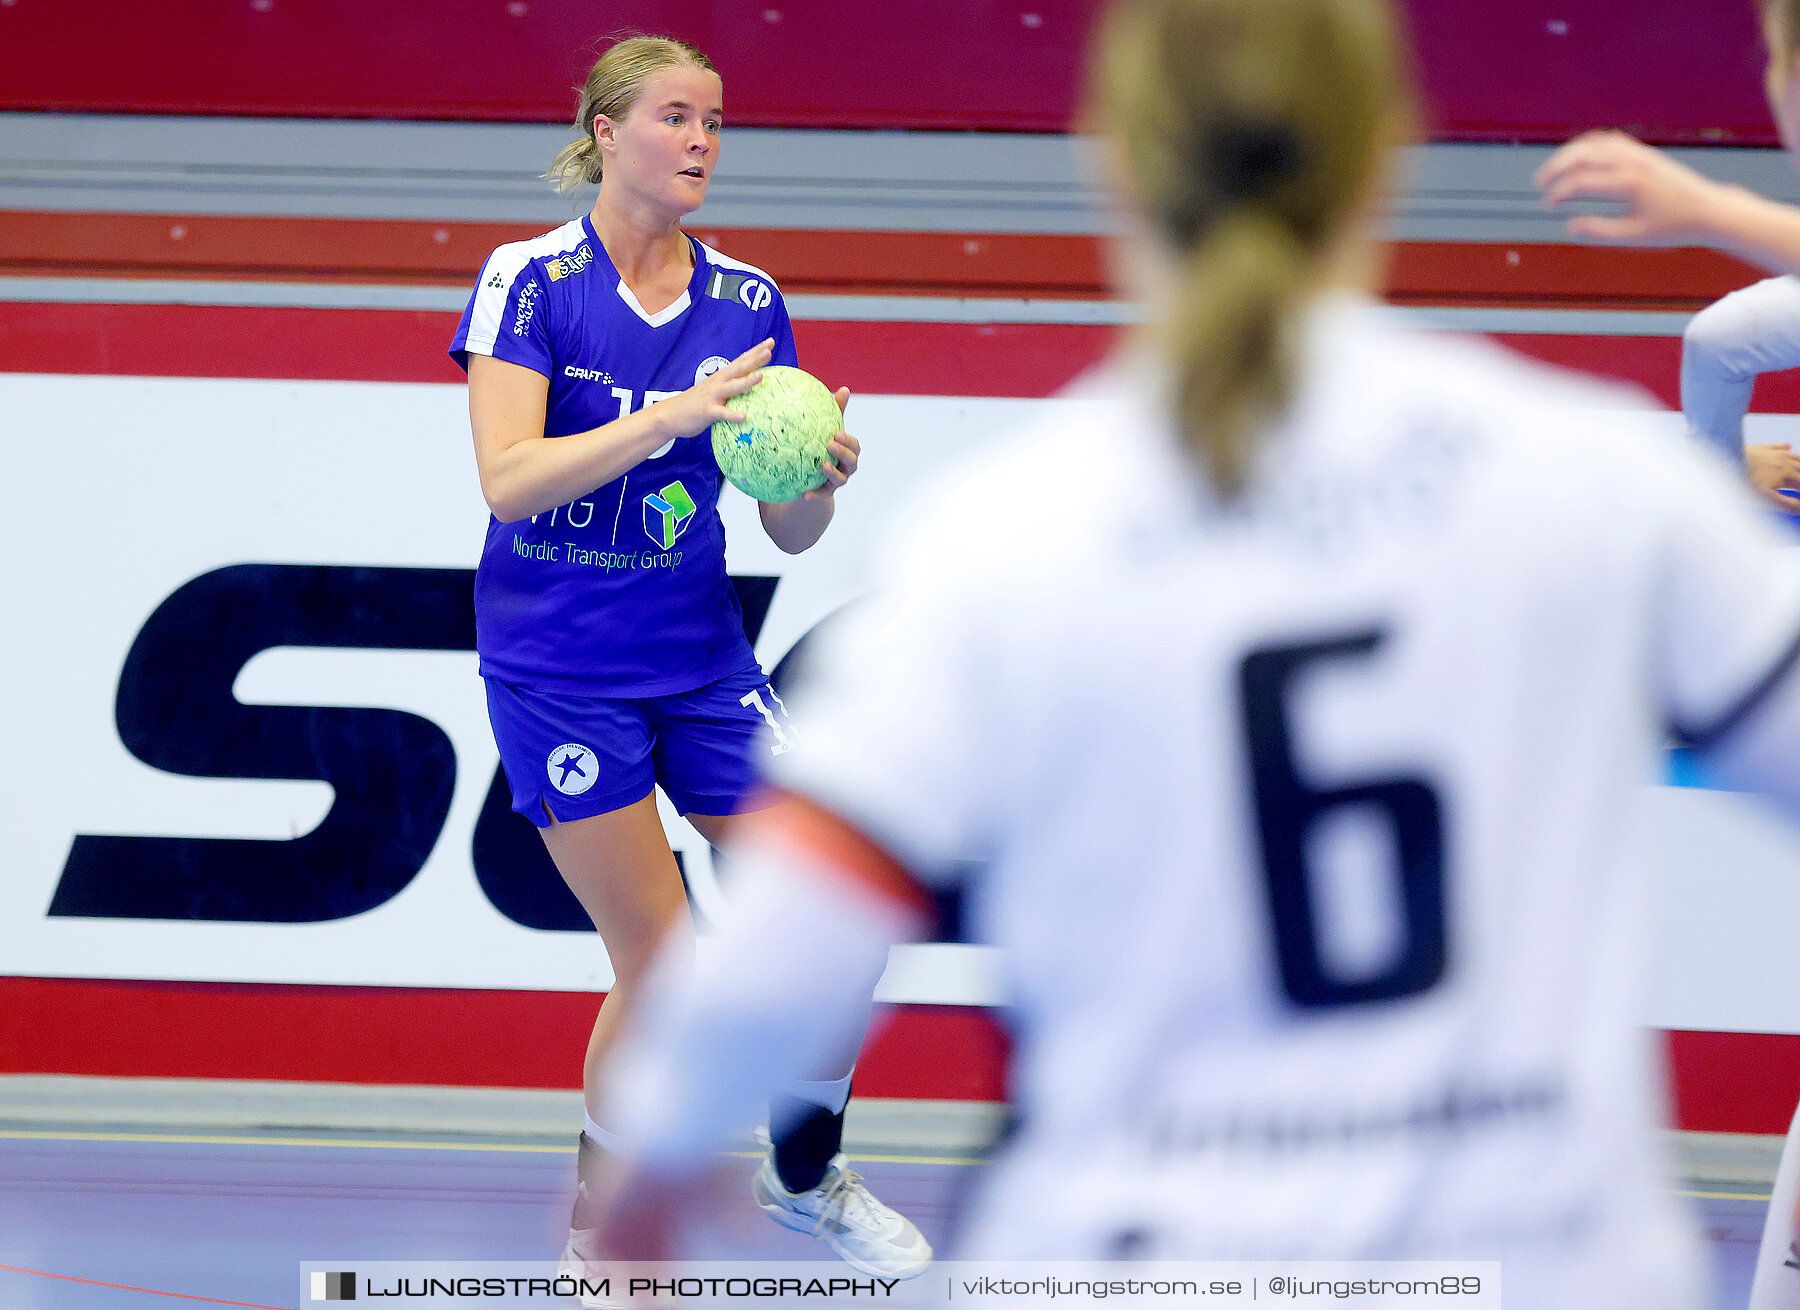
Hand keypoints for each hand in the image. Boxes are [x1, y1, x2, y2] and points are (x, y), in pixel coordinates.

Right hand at [648, 339, 774, 440]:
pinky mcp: (707, 411)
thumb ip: (730, 387)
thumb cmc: (697, 404)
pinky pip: (722, 413)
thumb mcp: (715, 391)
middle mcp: (718, 383)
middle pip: (739, 368)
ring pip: (732, 387)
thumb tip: (750, 385)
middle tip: (769, 350)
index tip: (770, 342)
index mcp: (722, 377)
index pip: (741, 361)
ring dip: (746, 382)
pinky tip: (744, 416)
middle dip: (755, 359)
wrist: (671, 415)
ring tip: (761, 376)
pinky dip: (732, 414)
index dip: (755, 351)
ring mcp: (712, 396)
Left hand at [803, 386, 859, 500]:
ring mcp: (837, 482)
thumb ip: (835, 413)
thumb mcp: (826, 430)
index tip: (836, 432)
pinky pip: (821, 495)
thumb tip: (845, 388)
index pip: (854, 446)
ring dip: (833, 473)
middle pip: (852, 462)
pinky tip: (803, 494)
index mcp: (848, 452)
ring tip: (823, 465)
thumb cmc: (821, 447)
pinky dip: (814, 495)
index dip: (848, 440)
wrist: (812, 477)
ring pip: (841, 479)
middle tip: (830, 444)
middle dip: (843, 454)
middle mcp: (846, 468)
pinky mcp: (825, 493)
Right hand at [1535, 130, 1727, 243]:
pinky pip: (1609, 140)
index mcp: (1629, 184)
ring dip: (1570, 153)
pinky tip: (1578, 157)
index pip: (1583, 182)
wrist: (1707, 209)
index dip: (1559, 193)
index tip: (1547, 205)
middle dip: (1557, 167)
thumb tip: (1569, 226)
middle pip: (1584, 154)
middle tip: (1540, 182)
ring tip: (1553, 170)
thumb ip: (1599, 230)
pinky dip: (1588, 145)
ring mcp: (1638, 153)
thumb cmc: (1673, 226)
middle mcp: (1633, 163)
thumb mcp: (1634, 235)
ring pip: (1595, 143)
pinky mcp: (1642, 152)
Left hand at [1748, 442, 1799, 512]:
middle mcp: (1783, 461)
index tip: (1799, 497)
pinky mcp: (1760, 448)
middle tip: (1799, 485)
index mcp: (1787, 474)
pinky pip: (1776, 446)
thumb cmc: (1745, 484)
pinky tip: (1788, 446)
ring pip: (1793, 457)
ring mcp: (1772, 453)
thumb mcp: (1767, 499)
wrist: (1724, 464)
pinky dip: (1785, 447)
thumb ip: (1787, 504)